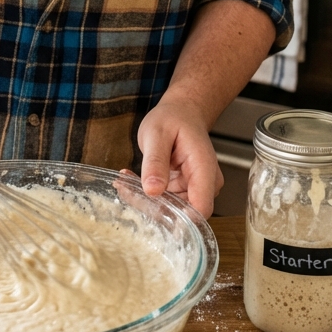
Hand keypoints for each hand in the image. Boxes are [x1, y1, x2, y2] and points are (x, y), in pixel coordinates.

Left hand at [136, 101, 223, 217]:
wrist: (182, 113)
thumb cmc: (173, 119)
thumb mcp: (157, 134)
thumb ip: (155, 161)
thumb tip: (152, 190)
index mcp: (204, 169)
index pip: (200, 209)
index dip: (178, 219)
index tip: (149, 212)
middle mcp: (205, 183)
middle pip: (184, 212)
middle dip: (154, 207)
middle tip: (126, 191)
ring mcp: (195, 188)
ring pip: (172, 209)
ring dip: (148, 201)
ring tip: (125, 184)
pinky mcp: (184, 189)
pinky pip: (166, 200)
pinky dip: (149, 194)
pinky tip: (132, 180)